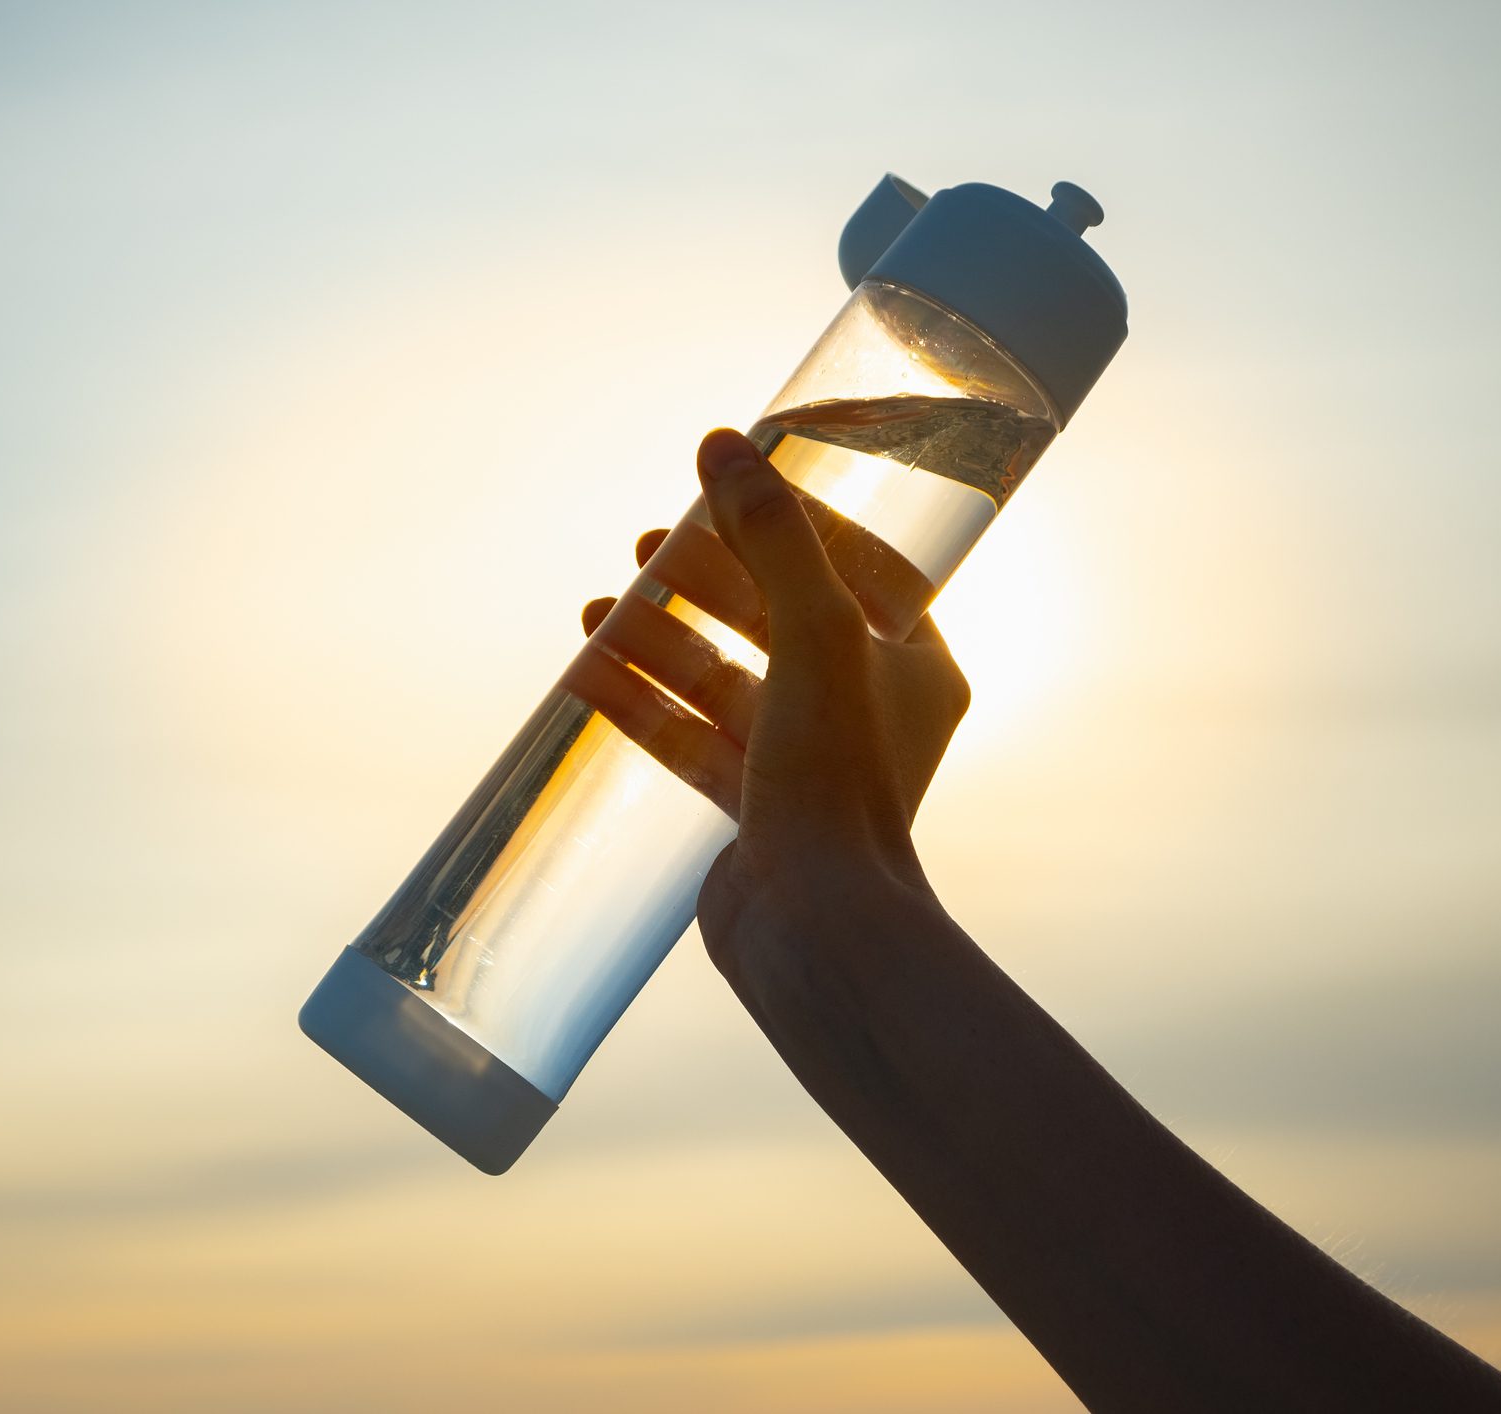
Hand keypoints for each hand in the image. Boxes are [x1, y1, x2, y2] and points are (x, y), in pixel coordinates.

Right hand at [562, 428, 971, 967]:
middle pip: (775, 619)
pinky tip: (586, 672)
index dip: (785, 524)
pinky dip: (644, 704)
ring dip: (661, 640)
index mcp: (913, 663)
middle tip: (645, 545)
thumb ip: (770, 536)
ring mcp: (807, 763)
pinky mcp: (754, 809)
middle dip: (705, 580)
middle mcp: (867, 709)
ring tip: (598, 609)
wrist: (816, 926)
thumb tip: (721, 445)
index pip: (853, 568)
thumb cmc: (837, 778)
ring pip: (724, 680)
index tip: (723, 493)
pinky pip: (692, 739)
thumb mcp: (812, 632)